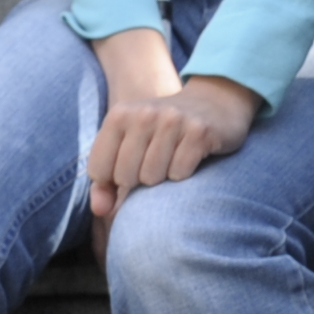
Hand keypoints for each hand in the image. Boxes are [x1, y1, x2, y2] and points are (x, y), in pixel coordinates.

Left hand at [88, 75, 260, 220]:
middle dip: (139, 181)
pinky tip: (191, 157)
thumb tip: (100, 210)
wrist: (214, 104)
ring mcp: (173, 120)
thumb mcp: (128, 147)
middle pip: (125, 177)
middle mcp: (144, 113)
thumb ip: (106, 182)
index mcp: (119, 114)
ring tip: (172, 158)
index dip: (113, 181)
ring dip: (163, 178)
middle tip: (155, 162)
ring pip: (152, 177)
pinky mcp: (199, 131)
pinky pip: (179, 173)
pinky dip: (184, 174)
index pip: (99, 171)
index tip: (130, 167)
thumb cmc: (163, 133)